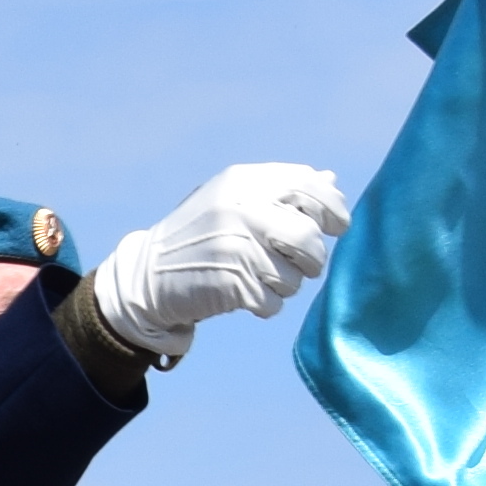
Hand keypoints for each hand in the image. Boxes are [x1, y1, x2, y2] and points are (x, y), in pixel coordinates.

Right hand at [81, 161, 350, 363]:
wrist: (149, 273)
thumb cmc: (203, 234)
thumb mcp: (235, 199)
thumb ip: (282, 191)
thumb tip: (330, 182)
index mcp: (245, 181)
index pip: (308, 186)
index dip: (333, 209)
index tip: (336, 226)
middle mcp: (242, 208)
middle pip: (308, 239)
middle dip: (312, 258)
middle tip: (299, 263)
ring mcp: (236, 246)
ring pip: (296, 277)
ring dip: (285, 285)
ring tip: (258, 276)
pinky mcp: (232, 282)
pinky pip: (274, 303)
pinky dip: (265, 304)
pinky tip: (243, 293)